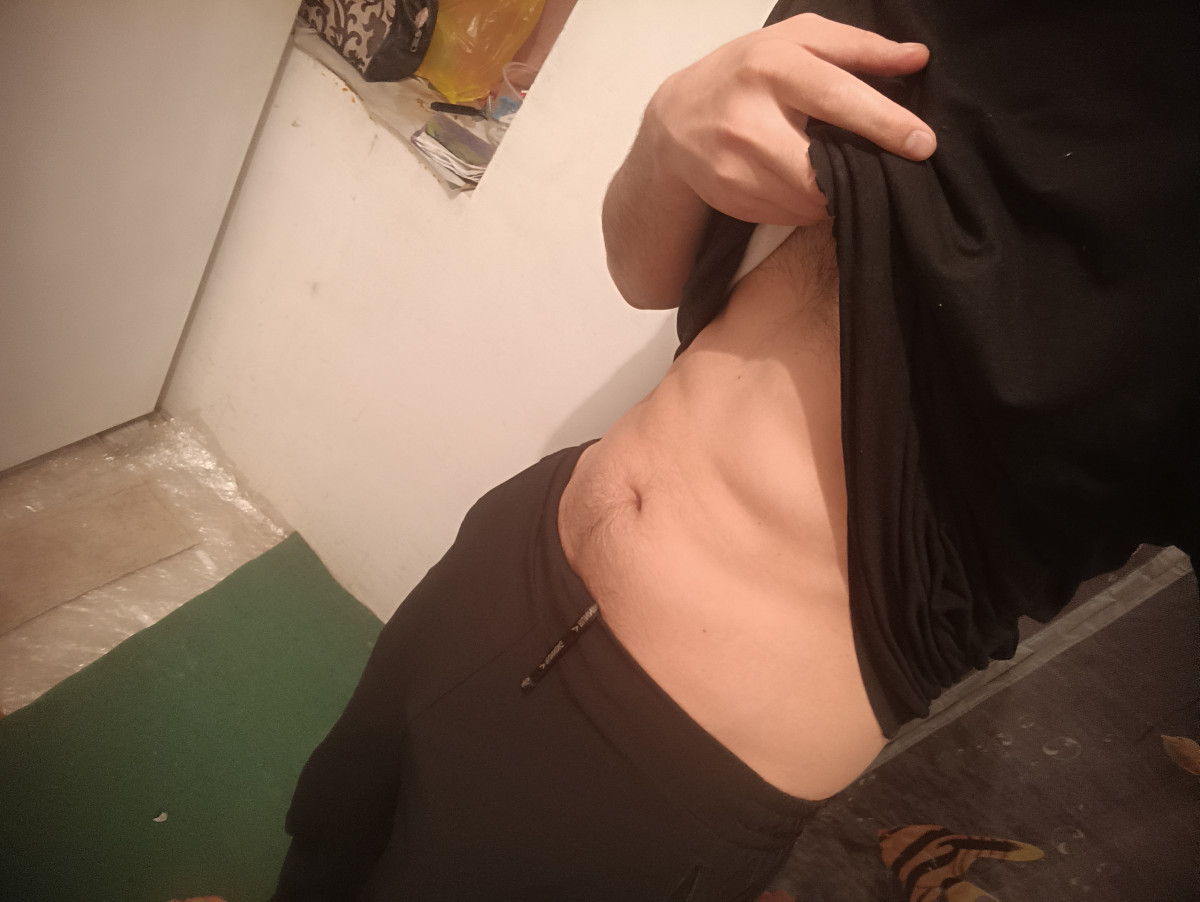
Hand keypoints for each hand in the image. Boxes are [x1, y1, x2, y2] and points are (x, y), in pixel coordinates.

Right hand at [643, 13, 935, 225]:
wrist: (676, 121)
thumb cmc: (745, 73)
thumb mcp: (796, 41)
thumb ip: (857, 47)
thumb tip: (917, 58)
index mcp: (770, 67)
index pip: (835, 96)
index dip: (883, 122)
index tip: (922, 143)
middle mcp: (747, 118)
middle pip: (820, 166)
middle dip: (858, 174)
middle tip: (883, 171)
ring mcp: (735, 164)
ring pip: (809, 198)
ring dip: (833, 192)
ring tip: (833, 169)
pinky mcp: (732, 197)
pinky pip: (791, 214)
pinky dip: (808, 204)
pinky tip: (801, 182)